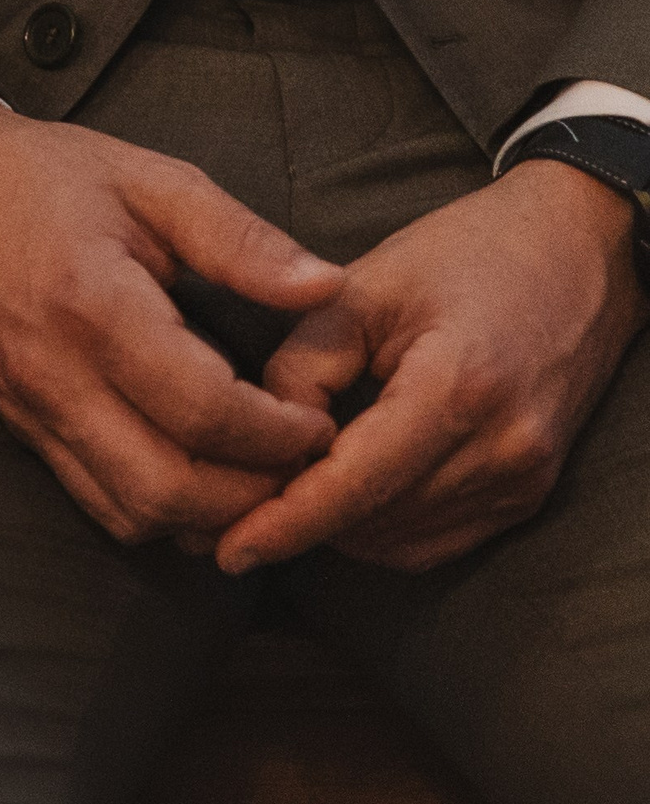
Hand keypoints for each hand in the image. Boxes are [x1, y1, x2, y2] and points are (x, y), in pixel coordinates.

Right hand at [0, 92, 345, 544]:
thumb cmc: (41, 175)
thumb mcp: (149, 179)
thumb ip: (239, 238)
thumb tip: (326, 286)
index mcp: (93, 303)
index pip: (202, 410)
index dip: (278, 433)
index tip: (319, 421)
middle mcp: (54, 373)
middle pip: (168, 490)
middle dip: (251, 495)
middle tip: (299, 463)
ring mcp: (31, 408)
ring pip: (132, 513)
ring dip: (206, 515)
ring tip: (255, 471)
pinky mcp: (21, 425)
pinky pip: (98, 501)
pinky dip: (158, 509)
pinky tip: (196, 473)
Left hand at [215, 160, 644, 575]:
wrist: (575, 254)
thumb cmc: (463, 254)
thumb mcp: (368, 282)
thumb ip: (307, 357)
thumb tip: (266, 430)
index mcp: (458, 389)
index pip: (358, 484)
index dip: (288, 523)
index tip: (229, 549)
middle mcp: (502, 450)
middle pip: (378, 520)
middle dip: (301, 525)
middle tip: (230, 510)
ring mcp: (523, 480)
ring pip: (405, 542)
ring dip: (339, 531)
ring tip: (274, 505)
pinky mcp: (530, 493)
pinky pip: (441, 540)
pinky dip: (383, 532)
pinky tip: (340, 503)